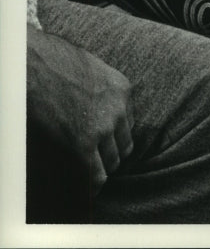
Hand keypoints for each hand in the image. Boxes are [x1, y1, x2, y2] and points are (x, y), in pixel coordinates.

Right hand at [27, 24, 134, 188]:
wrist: (37, 64)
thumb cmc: (59, 62)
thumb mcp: (94, 71)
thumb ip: (104, 91)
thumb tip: (97, 106)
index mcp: (123, 90)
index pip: (128, 124)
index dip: (115, 136)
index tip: (105, 143)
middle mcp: (118, 110)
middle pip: (124, 145)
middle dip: (111, 154)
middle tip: (96, 161)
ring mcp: (102, 128)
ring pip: (112, 162)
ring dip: (101, 168)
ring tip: (87, 174)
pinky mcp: (82, 144)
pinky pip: (95, 175)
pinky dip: (92, 185)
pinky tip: (86, 190)